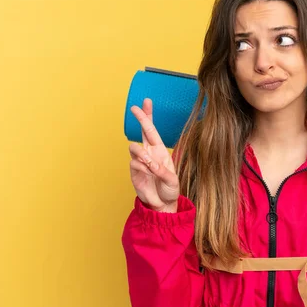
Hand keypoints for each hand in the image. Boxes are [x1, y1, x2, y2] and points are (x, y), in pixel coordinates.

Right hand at [128, 98, 179, 212]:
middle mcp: (149, 153)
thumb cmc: (170, 190)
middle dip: (140, 118)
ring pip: (134, 148)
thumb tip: (150, 163)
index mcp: (160, 151)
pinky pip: (134, 164)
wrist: (162, 204)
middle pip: (142, 132)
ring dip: (143, 155)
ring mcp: (140, 161)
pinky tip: (148, 175)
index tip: (145, 102)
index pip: (153, 130)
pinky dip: (142, 168)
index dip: (149, 116)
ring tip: (150, 165)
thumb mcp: (172, 181)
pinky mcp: (134, 171)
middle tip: (135, 108)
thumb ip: (162, 171)